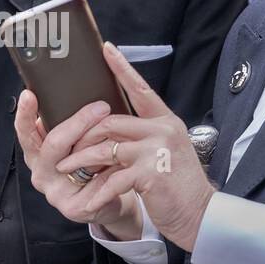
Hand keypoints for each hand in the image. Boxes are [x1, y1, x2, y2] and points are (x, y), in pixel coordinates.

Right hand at [15, 91, 140, 235]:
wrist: (109, 200)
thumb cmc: (92, 166)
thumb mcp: (75, 144)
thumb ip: (67, 125)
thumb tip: (71, 92)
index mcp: (37, 154)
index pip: (25, 132)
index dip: (25, 114)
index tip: (29, 94)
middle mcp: (41, 173)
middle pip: (53, 143)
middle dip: (78, 122)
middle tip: (100, 107)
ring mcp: (56, 193)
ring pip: (76, 161)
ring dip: (97, 141)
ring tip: (115, 124)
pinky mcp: (74, 208)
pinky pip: (95, 181)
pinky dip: (111, 167)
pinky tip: (122, 158)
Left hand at [51, 43, 214, 252]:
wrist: (200, 214)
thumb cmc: (177, 186)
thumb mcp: (163, 152)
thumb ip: (142, 136)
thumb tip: (108, 126)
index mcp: (165, 121)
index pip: (140, 89)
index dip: (122, 68)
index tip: (107, 49)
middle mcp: (163, 130)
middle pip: (110, 121)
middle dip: (82, 135)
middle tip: (64, 147)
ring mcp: (157, 150)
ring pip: (105, 147)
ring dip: (81, 160)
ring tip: (65, 169)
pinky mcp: (151, 173)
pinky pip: (113, 178)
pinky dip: (98, 191)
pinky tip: (89, 200)